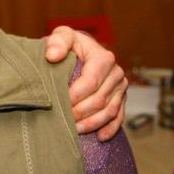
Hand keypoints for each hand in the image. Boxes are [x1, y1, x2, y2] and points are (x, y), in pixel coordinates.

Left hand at [45, 26, 127, 140]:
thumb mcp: (62, 36)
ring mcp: (121, 86)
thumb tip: (52, 55)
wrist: (80, 49)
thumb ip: (57, 42)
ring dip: (92, 123)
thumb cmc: (69, 44)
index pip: (90, 83)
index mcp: (103, 58)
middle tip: (62, 120)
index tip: (58, 104)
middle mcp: (116, 72)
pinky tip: (99, 137)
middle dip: (80, 112)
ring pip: (109, 111)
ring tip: (74, 130)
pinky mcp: (122, 97)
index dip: (74, 96)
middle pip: (99, 99)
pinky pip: (119, 116)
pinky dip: (110, 128)